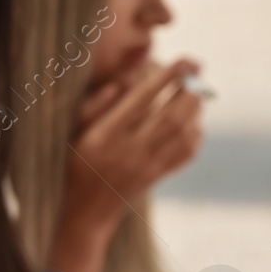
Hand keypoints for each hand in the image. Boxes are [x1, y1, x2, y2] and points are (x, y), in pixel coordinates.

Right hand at [49, 60, 203, 271]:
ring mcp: (146, 166)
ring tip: (197, 91)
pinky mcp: (156, 177)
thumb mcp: (73, 132)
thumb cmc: (74, 164)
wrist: (83, 211)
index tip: (182, 60)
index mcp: (105, 134)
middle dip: (189, 90)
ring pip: (182, 134)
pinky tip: (194, 122)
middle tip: (196, 70)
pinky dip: (196, 135)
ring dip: (195, 109)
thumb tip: (122, 83)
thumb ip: (95, 106)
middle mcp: (128, 150)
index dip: (165, 77)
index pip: (142, 100)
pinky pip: (185, 154)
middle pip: (171, 116)